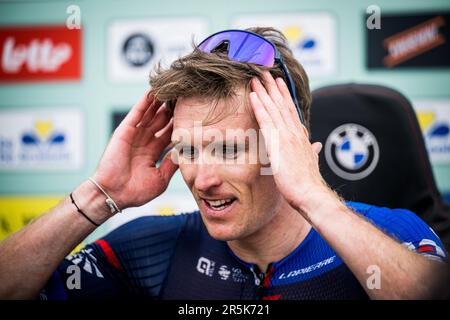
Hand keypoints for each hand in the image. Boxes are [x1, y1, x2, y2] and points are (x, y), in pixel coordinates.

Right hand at [92, 91, 177, 209]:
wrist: (114, 194)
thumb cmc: (135, 192)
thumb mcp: (161, 178)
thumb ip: (172, 164)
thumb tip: (186, 153)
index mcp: (153, 152)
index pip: (169, 134)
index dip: (180, 125)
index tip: (192, 115)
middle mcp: (145, 141)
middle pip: (162, 121)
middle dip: (173, 110)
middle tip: (185, 98)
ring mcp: (135, 135)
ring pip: (151, 114)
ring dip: (160, 102)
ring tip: (173, 89)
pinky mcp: (125, 130)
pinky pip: (137, 113)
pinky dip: (145, 102)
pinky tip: (154, 91)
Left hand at [249, 72, 330, 213]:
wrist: (310, 193)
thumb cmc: (308, 182)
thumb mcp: (311, 162)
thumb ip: (312, 151)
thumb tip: (316, 145)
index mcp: (300, 136)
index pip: (291, 111)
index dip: (284, 96)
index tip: (278, 83)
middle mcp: (294, 131)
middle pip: (282, 104)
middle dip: (273, 87)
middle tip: (265, 72)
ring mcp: (286, 135)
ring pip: (273, 108)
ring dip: (264, 91)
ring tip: (256, 77)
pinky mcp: (277, 142)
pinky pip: (266, 120)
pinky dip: (259, 106)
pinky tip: (253, 95)